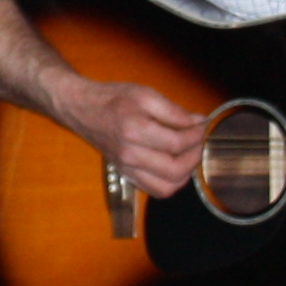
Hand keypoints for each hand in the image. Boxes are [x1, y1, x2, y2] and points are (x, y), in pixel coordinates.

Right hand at [66, 77, 212, 202]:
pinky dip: (170, 182)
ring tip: (188, 156)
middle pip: (175, 170)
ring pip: (166, 188)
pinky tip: (174, 166)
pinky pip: (154, 189)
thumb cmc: (113, 99)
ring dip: (185, 175)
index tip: (202, 126)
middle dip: (195, 156)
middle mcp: (130, 154)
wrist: (83, 109)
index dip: (196, 136)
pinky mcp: (126, 174)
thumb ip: (174, 111)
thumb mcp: (145, 95)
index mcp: (135, 130)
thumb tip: (198, 122)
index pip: (177, 143)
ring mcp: (127, 168)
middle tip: (198, 142)